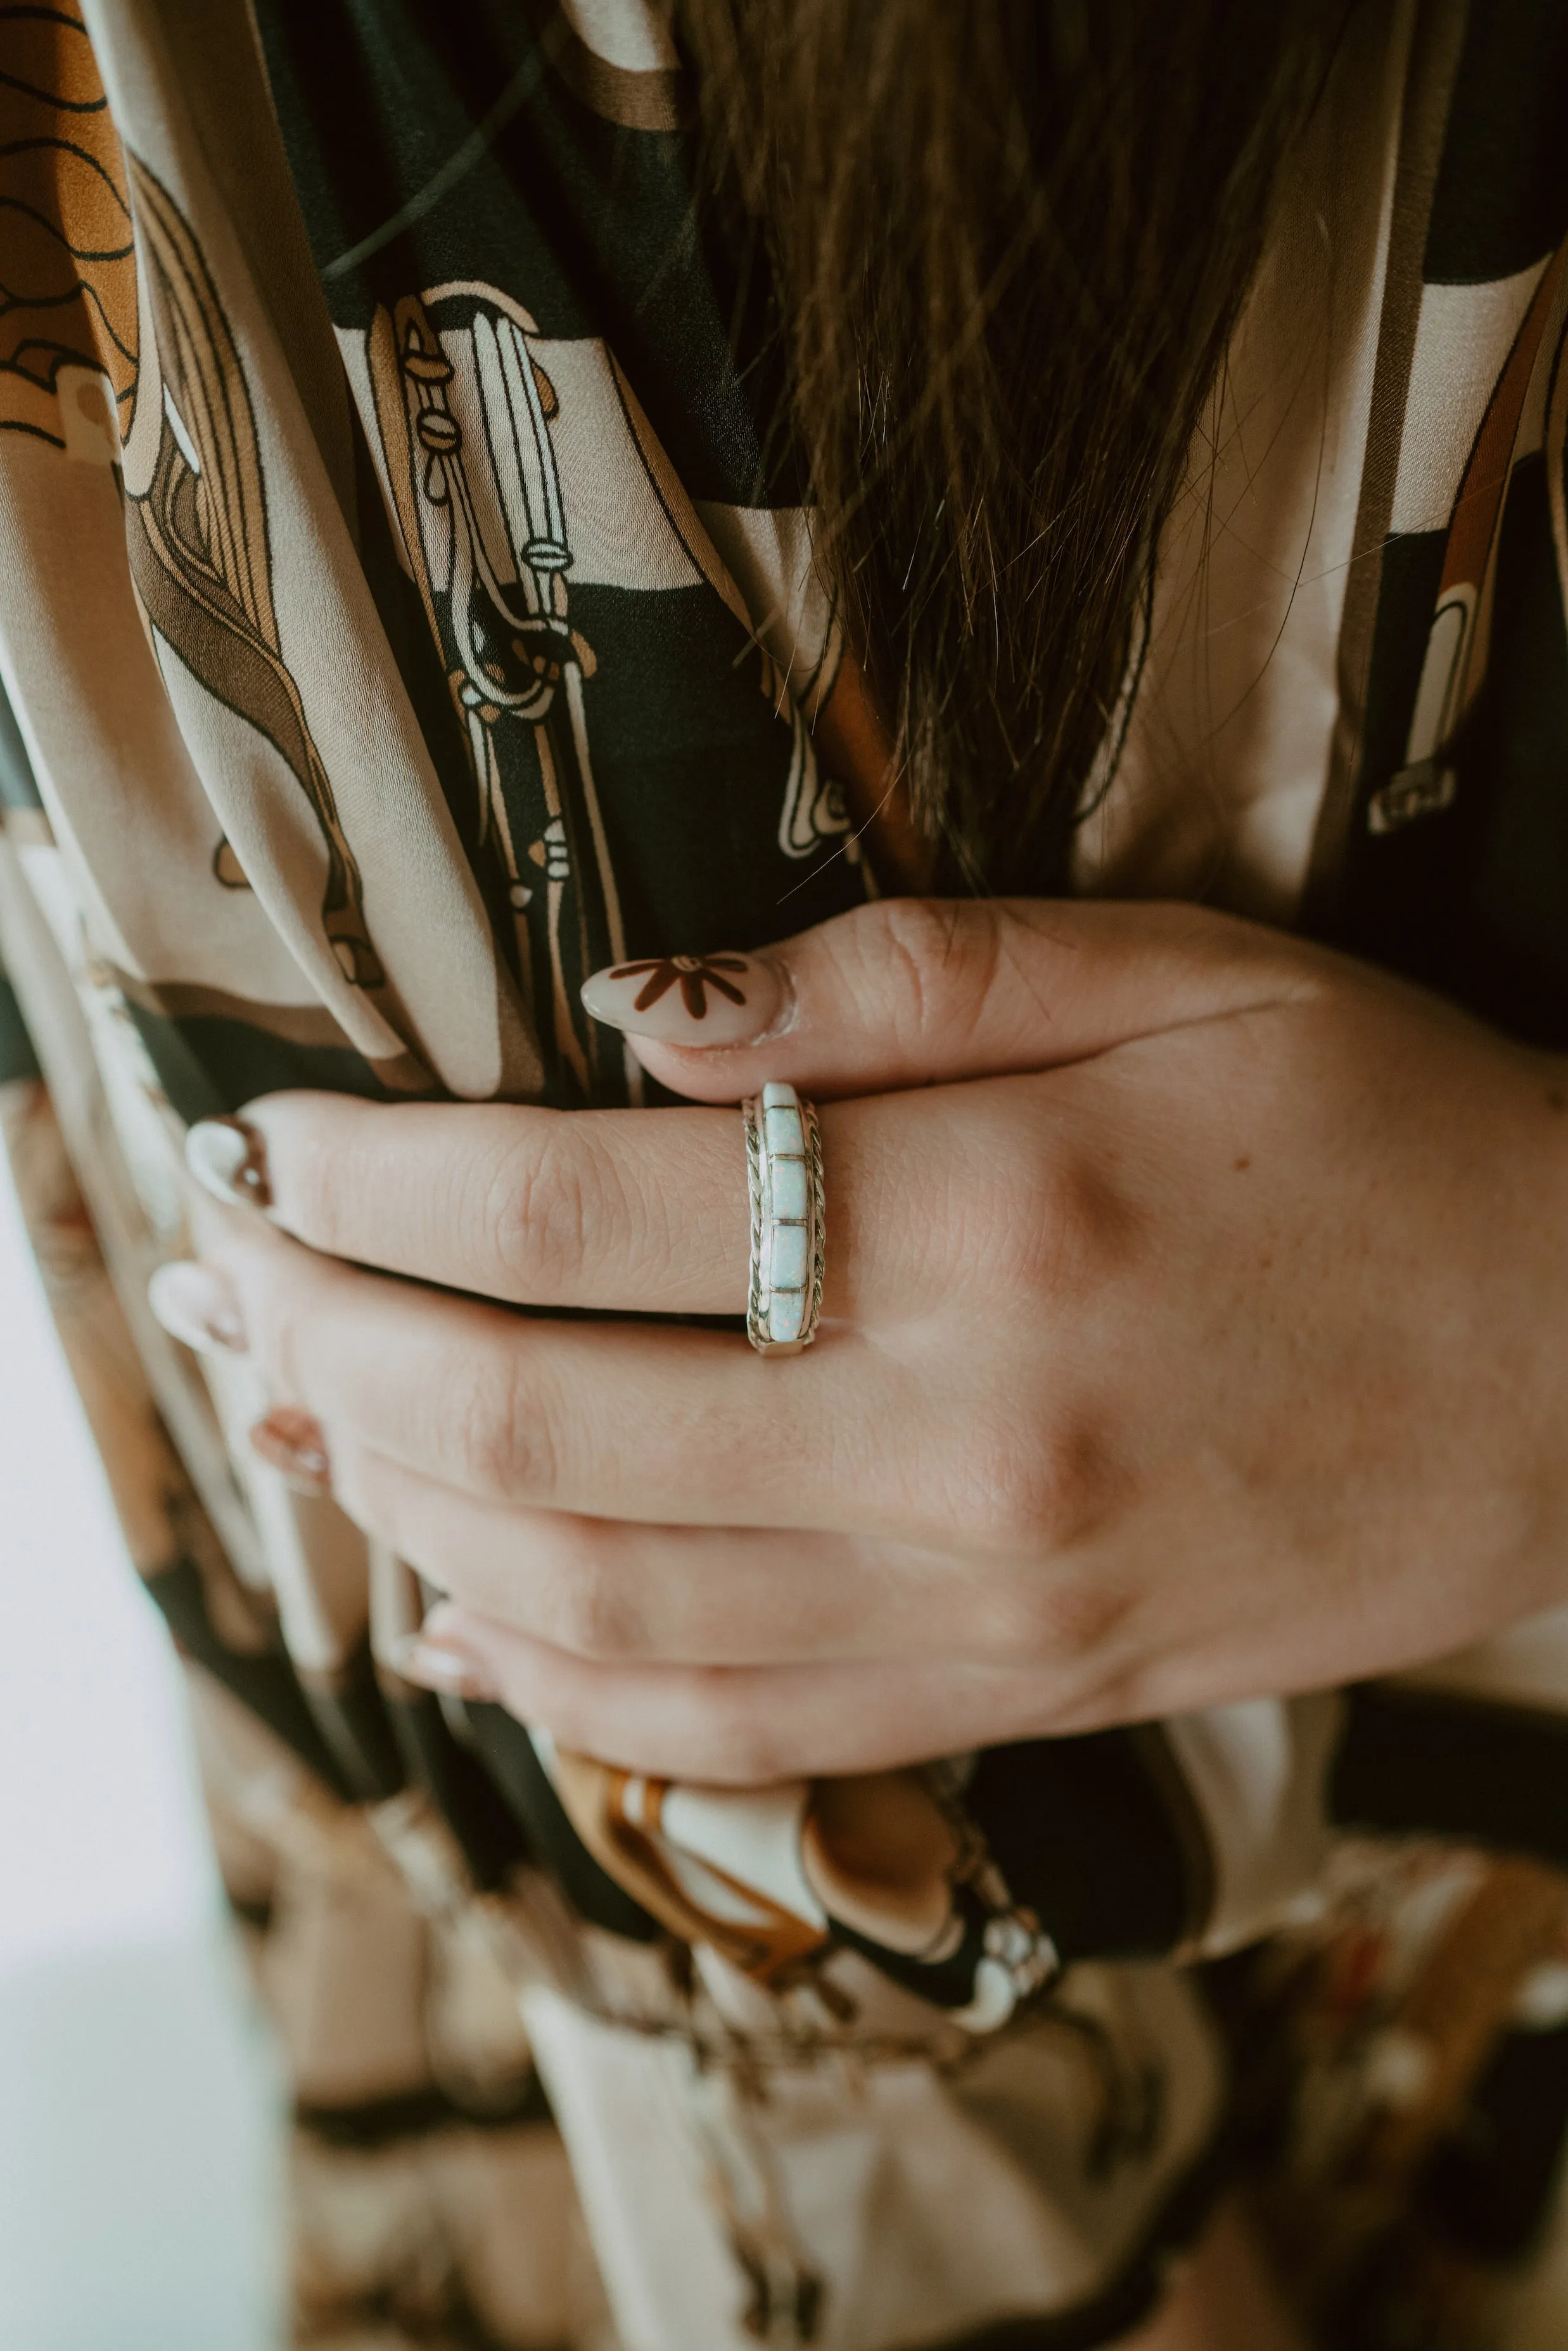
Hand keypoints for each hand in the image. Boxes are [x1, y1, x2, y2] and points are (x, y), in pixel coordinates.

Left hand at [152, 898, 1567, 1782]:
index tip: (284, 1143)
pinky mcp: (1014, 1692)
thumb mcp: (1181, 975)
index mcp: (993, 1220)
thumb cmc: (1384, 1142)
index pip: (580, 1202)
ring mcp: (983, 1598)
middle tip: (239, 1274)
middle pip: (539, 1425)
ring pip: (599, 1606)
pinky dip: (558, 1687)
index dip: (383, 1173)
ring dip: (411, 1517)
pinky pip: (730, 1730)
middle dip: (337, 1344)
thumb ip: (899, 977)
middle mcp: (962, 1436)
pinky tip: (464, 1616)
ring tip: (314, 1417)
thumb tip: (641, 1013)